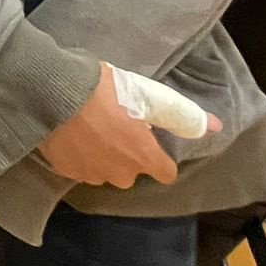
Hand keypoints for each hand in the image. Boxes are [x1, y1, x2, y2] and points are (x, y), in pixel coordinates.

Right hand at [37, 64, 214, 188]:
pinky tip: (69, 132)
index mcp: (143, 156)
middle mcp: (120, 173)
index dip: (159, 155)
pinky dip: (78, 154)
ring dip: (102, 155)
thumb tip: (216, 127)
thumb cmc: (101, 90)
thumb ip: (180, 115)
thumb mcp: (145, 94)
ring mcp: (90, 174)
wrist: (49, 91)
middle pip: (132, 171)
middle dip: (127, 153)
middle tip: (113, 123)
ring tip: (88, 126)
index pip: (165, 172)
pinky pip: (79, 166)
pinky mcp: (64, 170)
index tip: (146, 136)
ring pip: (104, 170)